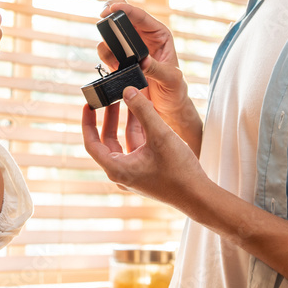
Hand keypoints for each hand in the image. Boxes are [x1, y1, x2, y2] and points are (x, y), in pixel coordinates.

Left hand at [82, 87, 207, 210]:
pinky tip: (146, 114)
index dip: (88, 123)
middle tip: (110, 97)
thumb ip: (143, 111)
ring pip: (124, 142)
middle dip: (109, 117)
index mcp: (117, 168)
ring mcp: (134, 173)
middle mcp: (122, 173)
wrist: (199, 196)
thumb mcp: (160, 135)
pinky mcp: (146, 172)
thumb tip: (127, 90)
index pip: (92, 143)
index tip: (88, 105)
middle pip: (107, 140)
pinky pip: (137, 146)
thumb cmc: (179, 171)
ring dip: (126, 121)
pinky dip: (139, 130)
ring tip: (129, 99)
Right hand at [98, 0, 189, 122]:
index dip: (125, 8)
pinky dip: (105, 56)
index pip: (140, 15)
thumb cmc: (175, 89)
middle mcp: (143, 38)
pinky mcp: (120, 61)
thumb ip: (157, 69)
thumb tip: (143, 61)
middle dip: (111, 14)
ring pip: (112, 35)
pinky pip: (107, 52)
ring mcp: (130, 49)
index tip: (112, 8)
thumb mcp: (171, 79)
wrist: (168, 107)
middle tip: (102, 16)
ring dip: (108, 42)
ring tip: (116, 61)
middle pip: (123, 17)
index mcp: (159, 34)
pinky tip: (114, 67)